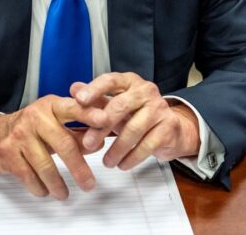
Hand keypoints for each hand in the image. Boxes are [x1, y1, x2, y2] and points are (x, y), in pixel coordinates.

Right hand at [0, 95, 107, 199]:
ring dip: (58, 185)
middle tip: (89, 184)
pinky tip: (45, 191)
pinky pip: (29, 177)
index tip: (105, 120)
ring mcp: (20, 135)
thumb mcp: (54, 122)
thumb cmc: (32, 128)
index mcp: (51, 105)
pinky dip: (40, 188)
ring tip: (65, 194)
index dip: (90, 114)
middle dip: (79, 168)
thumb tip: (99, 143)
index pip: (73, 107)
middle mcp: (35, 117)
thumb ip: (78, 131)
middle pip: (63, 143)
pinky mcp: (8, 154)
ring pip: (45, 166)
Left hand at [71, 72, 200, 170]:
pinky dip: (132, 157)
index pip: (111, 80)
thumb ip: (96, 99)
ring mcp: (159, 108)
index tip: (79, 100)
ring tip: (107, 162)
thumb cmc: (137, 115)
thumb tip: (73, 88)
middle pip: (121, 106)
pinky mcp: (168, 127)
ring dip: (117, 148)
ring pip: (134, 128)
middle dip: (102, 127)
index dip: (94, 89)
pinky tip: (122, 164)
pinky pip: (147, 145)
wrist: (172, 130)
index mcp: (129, 82)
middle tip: (88, 143)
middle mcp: (146, 91)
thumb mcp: (115, 106)